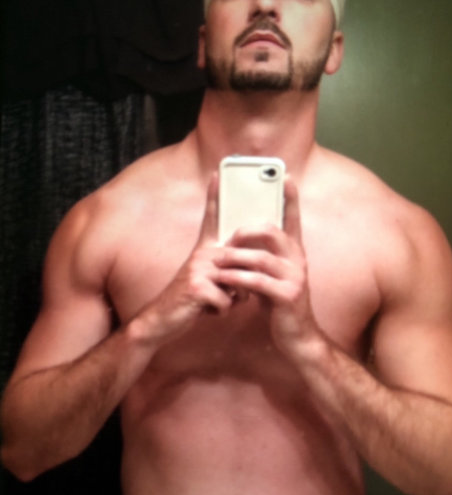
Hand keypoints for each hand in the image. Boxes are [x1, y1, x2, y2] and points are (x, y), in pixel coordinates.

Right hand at [134, 173, 235, 346]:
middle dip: (239, 288)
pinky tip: (203, 310)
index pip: (210, 220)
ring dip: (229, 301)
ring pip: (237, 284)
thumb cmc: (190, 302)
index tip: (216, 173)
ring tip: (209, 303)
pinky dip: (220, 311)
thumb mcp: (207, 282)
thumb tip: (247, 276)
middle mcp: (202, 254)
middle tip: (216, 296)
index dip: (213, 196)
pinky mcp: (197, 287)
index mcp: (205, 250)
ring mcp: (199, 269)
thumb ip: (226, 273)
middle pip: (241, 263)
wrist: (162, 320)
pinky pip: (228, 301)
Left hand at [214, 177, 319, 357]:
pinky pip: (257, 281)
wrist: (298, 337)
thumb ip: (263, 258)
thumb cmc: (280, 305)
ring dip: (234, 258)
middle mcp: (298, 260)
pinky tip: (224, 280)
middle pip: (271, 232)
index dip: (291, 198)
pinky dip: (237, 279)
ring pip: (260, 257)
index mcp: (295, 252)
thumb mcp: (272, 276)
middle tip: (226, 239)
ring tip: (216, 262)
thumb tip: (240, 240)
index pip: (294, 219)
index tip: (287, 176)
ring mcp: (295, 277)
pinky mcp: (287, 296)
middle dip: (244, 231)